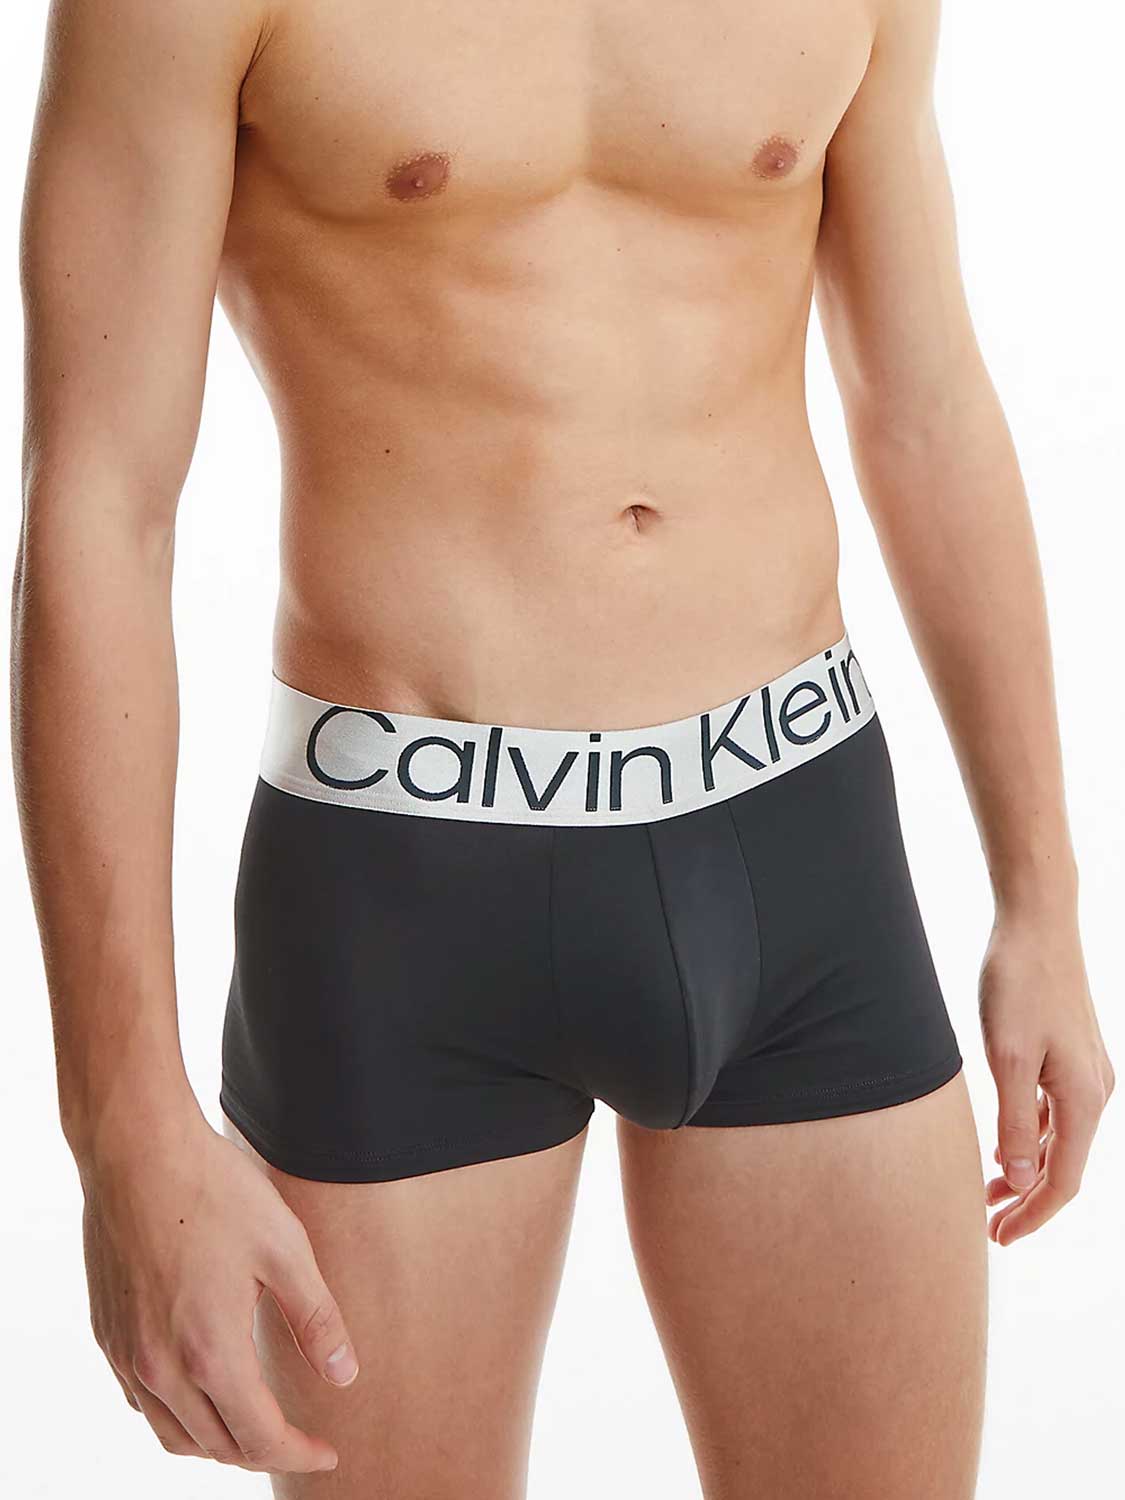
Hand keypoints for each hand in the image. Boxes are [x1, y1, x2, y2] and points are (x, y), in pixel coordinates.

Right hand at [80, 1112, 357, 1471]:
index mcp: (210, 1353)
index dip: (299, 1454)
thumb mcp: (285, 1248)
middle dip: (263, 1453)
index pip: (260, 1438)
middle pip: (216, 1446)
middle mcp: (160, 1368)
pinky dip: (176, 1415)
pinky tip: (200, 1392)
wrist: (137, 1151)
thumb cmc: (215, 1191)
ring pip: (173, 1434)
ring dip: (217, 1443)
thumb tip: (344, 1375)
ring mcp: (127, 1354)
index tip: (327, 1454)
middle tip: (299, 1441)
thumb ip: (316, 1319)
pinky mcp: (108, 1333)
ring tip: (255, 1426)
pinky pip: (141, 1402)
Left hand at [979, 913, 1113, 1244]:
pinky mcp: (1071, 1053)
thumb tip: (1023, 1182)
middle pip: (1064, 1166)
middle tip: (989, 1227)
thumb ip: (1016, 1122)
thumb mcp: (1008, 1057)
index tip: (998, 1238)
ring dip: (1027, 1169)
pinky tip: (1005, 1141)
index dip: (1032, 1216)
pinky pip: (1055, 1112)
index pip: (1062, 1181)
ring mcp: (1085, 1071)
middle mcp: (1094, 1091)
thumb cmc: (1018, 982)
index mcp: (1083, 1099)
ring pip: (1059, 1140)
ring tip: (989, 1191)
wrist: (1037, 921)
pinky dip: (1032, 1136)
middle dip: (1029, 1201)